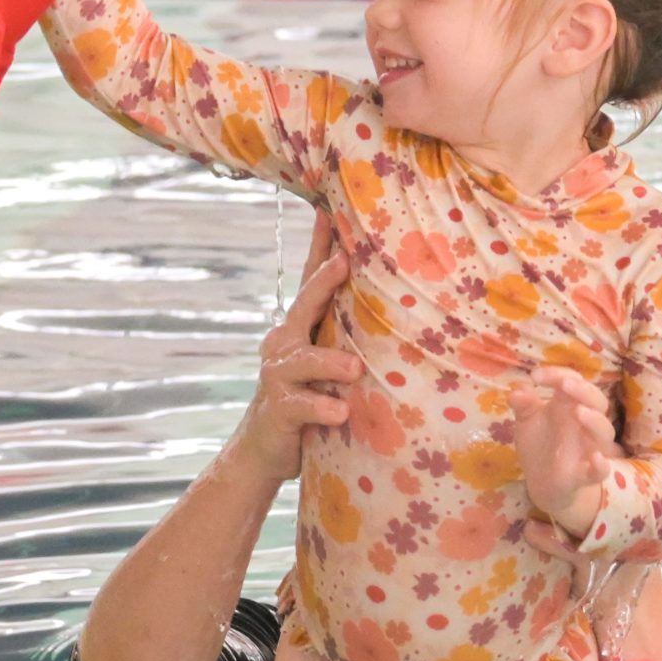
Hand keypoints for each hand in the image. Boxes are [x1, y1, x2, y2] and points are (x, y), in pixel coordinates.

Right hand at [234, 215, 358, 484]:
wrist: (264, 448)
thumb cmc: (307, 398)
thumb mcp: (325, 362)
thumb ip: (346, 336)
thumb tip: (397, 307)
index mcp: (298, 328)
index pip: (310, 282)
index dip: (319, 248)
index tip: (329, 211)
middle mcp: (285, 344)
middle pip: (304, 306)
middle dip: (323, 282)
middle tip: (346, 262)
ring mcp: (278, 376)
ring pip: (304, 359)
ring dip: (329, 360)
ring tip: (353, 367)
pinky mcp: (281, 409)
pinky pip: (303, 406)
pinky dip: (323, 407)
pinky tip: (340, 411)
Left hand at [508, 365, 621, 538]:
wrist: (543, 482)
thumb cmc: (539, 443)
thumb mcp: (527, 421)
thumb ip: (523, 406)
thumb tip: (516, 392)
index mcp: (569, 405)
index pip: (572, 382)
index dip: (557, 375)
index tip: (535, 376)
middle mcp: (585, 423)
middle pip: (597, 400)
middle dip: (583, 390)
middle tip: (565, 384)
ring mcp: (589, 448)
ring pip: (604, 431)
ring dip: (594, 420)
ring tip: (579, 412)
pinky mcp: (587, 474)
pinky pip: (602, 470)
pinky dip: (602, 465)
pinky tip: (595, 459)